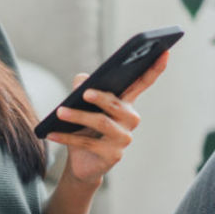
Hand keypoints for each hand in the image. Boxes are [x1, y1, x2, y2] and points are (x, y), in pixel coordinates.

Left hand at [46, 50, 170, 185]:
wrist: (82, 162)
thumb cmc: (83, 128)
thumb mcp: (80, 104)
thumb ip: (83, 86)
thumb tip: (82, 80)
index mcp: (126, 103)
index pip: (143, 83)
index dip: (154, 68)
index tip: (163, 51)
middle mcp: (130, 119)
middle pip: (116, 104)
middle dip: (100, 97)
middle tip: (85, 93)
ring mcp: (123, 139)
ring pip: (102, 123)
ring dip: (78, 117)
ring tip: (60, 111)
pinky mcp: (113, 155)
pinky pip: (88, 143)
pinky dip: (66, 137)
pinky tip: (51, 133)